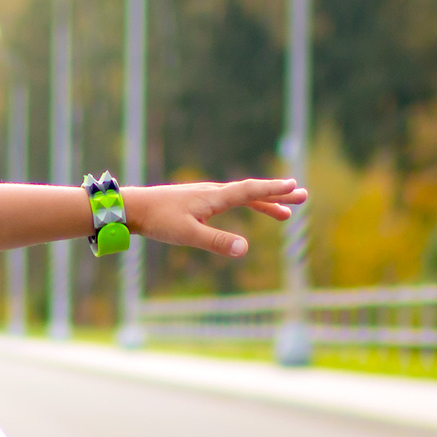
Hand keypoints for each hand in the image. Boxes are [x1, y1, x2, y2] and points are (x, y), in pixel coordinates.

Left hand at [125, 177, 306, 258]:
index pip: (251, 191)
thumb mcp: (188, 235)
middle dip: (278, 195)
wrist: (134, 208)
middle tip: (302, 195)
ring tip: (284, 214)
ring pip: (243, 197)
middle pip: (252, 192)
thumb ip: (217, 242)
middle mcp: (213, 193)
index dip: (273, 191)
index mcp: (214, 197)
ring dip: (264, 203)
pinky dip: (246, 205)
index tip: (294, 187)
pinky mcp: (198, 202)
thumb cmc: (159, 220)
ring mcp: (206, 196)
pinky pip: (230, 202)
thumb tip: (245, 248)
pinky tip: (249, 210)